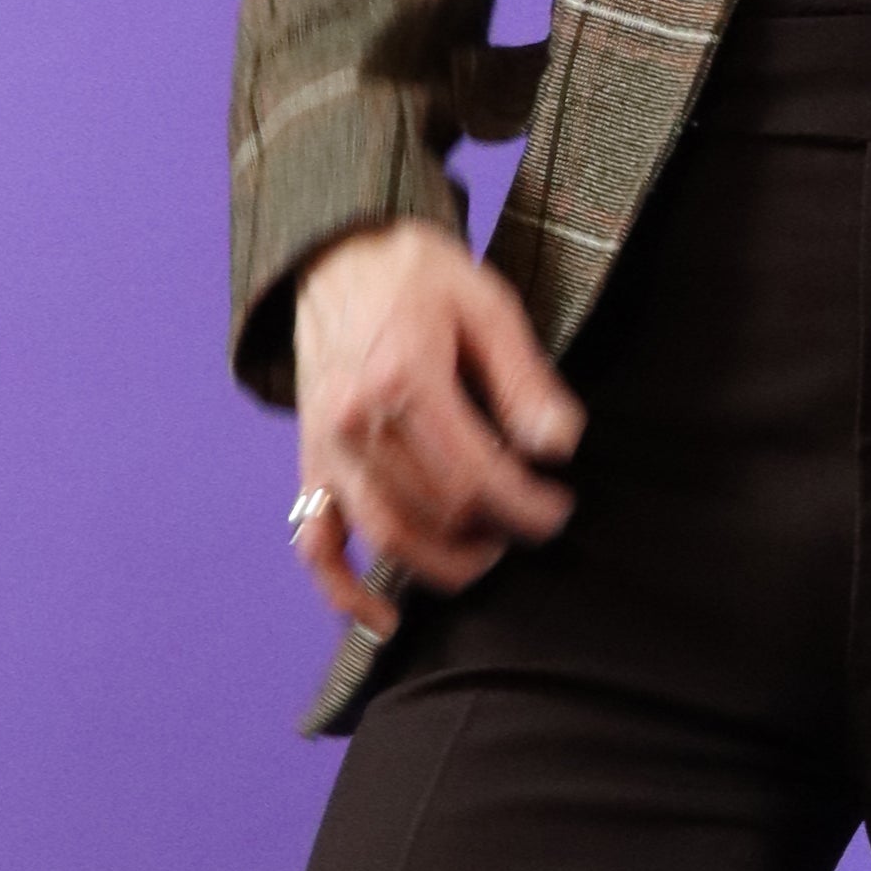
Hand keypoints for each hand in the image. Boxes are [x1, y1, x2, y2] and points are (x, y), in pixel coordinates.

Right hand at [289, 220, 585, 633]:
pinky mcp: (311, 462)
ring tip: (487, 557)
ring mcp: (325, 448)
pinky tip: (383, 620)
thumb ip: (524, 380)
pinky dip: (342, 591)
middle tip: (534, 525)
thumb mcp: (488, 306)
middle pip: (433, 514)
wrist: (338, 251)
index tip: (559, 508)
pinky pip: (313, 542)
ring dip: (441, 565)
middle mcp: (354, 423)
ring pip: (383, 537)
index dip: (526, 507)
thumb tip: (559, 446)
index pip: (474, 477)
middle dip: (494, 534)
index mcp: (403, 381)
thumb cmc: (420, 273)